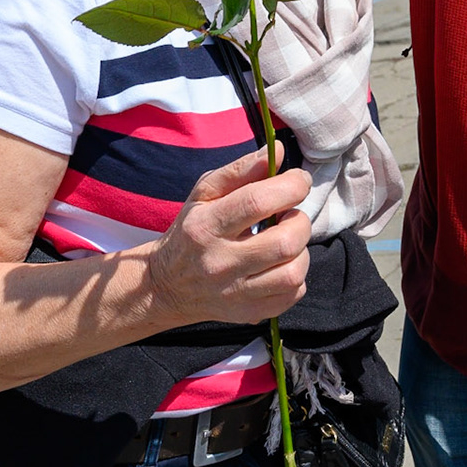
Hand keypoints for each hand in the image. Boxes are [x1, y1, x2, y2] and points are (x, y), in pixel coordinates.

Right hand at [146, 147, 312, 327]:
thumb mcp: (204, 193)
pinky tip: (280, 265)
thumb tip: (279, 153)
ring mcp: (234, 293)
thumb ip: (241, 170)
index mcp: (207, 225)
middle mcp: (220, 263)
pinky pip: (292, 296)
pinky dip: (296, 277)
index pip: (258, 202)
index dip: (291, 186)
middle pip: (285, 242)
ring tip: (285, 241)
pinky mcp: (246, 314)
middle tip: (290, 216)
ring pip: (293, 273)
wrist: (166, 285)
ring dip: (301, 251)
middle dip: (300, 221)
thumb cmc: (192, 230)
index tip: (298, 181)